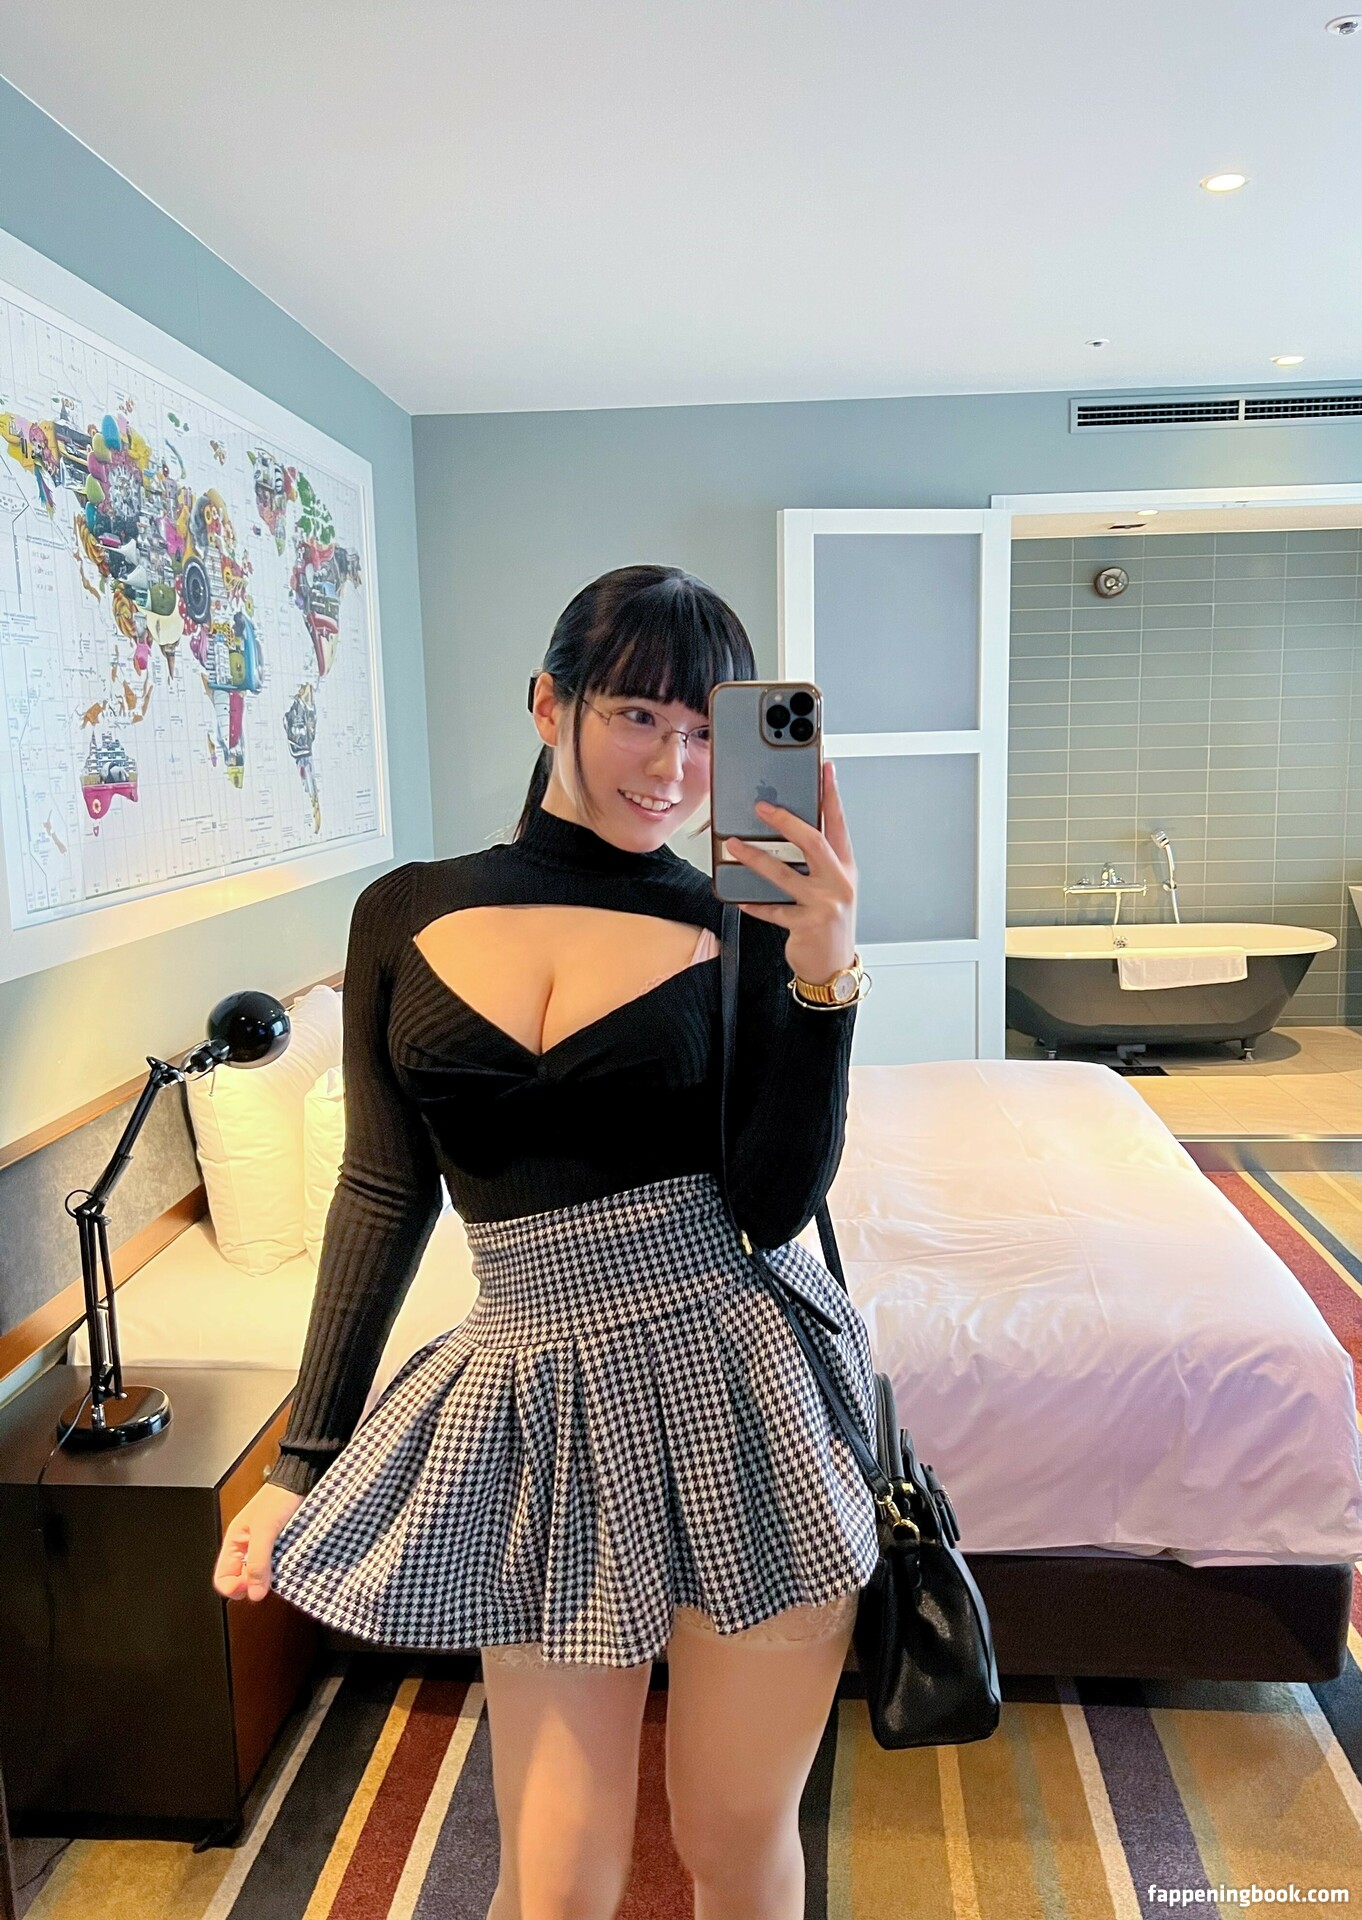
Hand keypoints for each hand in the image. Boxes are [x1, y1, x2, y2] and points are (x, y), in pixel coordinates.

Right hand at [213, 1482, 304, 1601]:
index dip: (234, 1588)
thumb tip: (254, 1594)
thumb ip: (258, 1562)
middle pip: (241, 1581)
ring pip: (259, 1576)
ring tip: (281, 1570)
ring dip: (269, 1578)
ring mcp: (263, 1549)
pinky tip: (289, 1566)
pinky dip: (281, 1571)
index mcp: (234, 1542)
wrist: (299, 1483)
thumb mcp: (265, 1531)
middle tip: (269, 1580)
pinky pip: (275, 1567)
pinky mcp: (279, 1548)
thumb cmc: (277, 1499)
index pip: (222, 1578)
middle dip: (254, 1585)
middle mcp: (246, 1548)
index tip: (252, 1587)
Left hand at [720, 760, 856, 984]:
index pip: (839, 824)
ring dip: (755, 858)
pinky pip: (773, 909)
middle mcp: (838, 882)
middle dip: (786, 821)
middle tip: (762, 807)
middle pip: (813, 842)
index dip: (832, 795)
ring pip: (784, 874)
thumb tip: (786, 832)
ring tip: (734, 845)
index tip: (825, 770)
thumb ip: (817, 862)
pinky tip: (739, 898)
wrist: (834, 967)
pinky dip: (754, 903)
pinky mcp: (806, 925)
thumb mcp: (832, 887)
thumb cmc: (830, 923)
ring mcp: (824, 904)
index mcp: (845, 868)